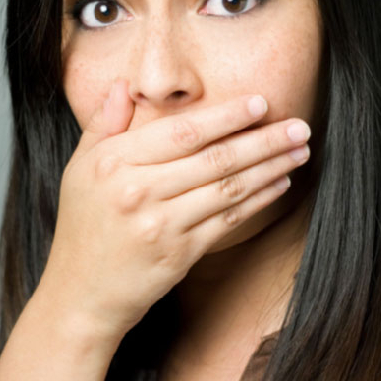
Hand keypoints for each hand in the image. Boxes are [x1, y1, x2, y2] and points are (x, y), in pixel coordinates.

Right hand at [39, 79, 310, 346]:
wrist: (80, 295)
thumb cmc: (82, 225)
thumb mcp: (80, 168)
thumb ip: (103, 123)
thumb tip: (124, 85)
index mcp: (115, 162)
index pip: (182, 132)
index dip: (226, 116)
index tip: (261, 103)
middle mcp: (139, 191)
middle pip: (215, 158)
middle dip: (264, 140)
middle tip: (299, 126)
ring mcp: (161, 225)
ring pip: (229, 189)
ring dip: (271, 167)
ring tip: (300, 151)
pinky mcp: (180, 254)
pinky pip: (229, 221)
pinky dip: (258, 200)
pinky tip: (280, 184)